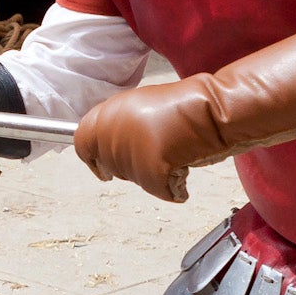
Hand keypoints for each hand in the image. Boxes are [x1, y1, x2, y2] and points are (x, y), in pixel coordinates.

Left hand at [72, 78, 227, 202]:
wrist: (213, 110)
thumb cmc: (186, 106)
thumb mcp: (139, 105)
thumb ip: (118, 125)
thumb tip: (105, 147)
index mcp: (108, 112)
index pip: (82, 142)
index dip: (92, 158)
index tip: (101, 170)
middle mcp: (113, 131)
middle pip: (111, 165)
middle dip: (129, 165)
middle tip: (154, 154)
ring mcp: (130, 152)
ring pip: (134, 178)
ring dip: (151, 174)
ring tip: (173, 152)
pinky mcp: (149, 170)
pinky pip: (157, 189)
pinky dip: (173, 186)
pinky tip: (184, 167)